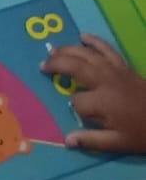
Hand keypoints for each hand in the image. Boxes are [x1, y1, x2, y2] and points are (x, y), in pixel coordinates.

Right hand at [42, 33, 145, 152]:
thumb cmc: (142, 132)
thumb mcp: (119, 143)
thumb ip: (92, 141)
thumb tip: (67, 140)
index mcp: (103, 102)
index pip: (77, 101)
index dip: (74, 107)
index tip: (79, 115)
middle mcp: (105, 82)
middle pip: (75, 66)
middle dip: (57, 65)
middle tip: (43, 66)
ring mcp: (114, 70)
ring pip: (86, 54)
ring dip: (68, 50)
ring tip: (52, 51)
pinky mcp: (122, 65)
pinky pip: (106, 48)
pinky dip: (94, 41)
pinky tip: (82, 36)